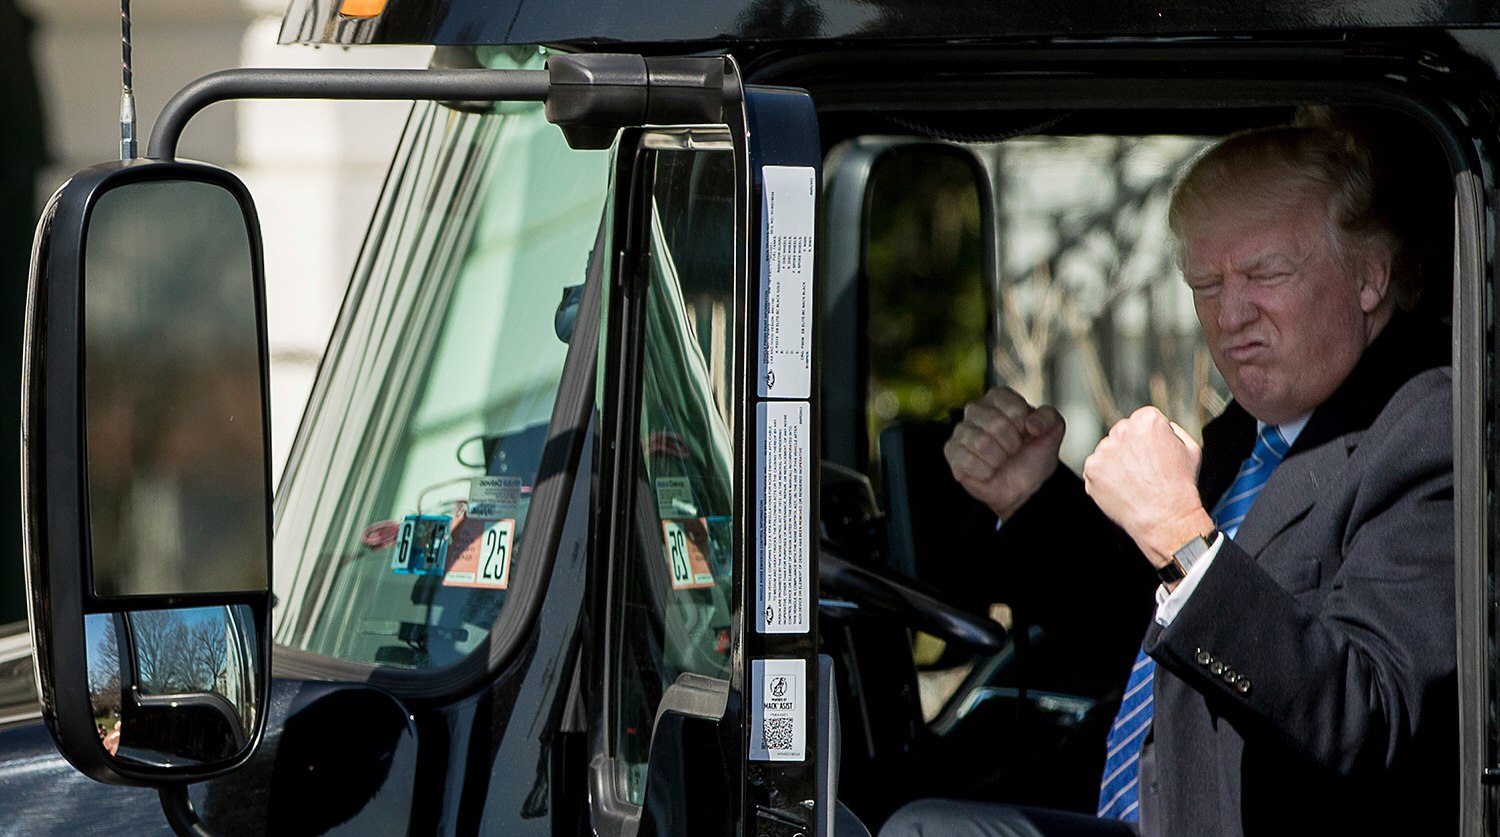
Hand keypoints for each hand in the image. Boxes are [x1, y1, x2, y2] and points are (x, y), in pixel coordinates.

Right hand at [944, 387, 1064, 518]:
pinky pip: (967, 461)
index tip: (1025, 434)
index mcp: (999, 398)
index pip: (1012, 406)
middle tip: (1012, 451)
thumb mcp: (1052, 433)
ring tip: (1000, 461)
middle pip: (995, 424)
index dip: (1023, 426)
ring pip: (980, 443)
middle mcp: (976, 409)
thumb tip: (1031, 424)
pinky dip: (985, 472)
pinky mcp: (951, 451)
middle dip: (1011, 445)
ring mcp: (961, 431)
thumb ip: (1050, 419)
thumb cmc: (1032, 456)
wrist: (1022, 487)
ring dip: (998, 459)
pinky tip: (988, 471)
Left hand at [1082, 406, 1213, 567]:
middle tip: (1144, 470)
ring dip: (1116, 461)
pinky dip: (1105, 477)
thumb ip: (1172, 430)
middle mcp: (1123, 430)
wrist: (1165, 517)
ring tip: (1134, 481)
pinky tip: (1122, 487)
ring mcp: (1104, 449)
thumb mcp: (1191, 449)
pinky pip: (1096, 468)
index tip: (1153, 454)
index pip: (1142, 420)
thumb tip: (1160, 426)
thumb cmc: (1180, 486)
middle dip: (1130, 447)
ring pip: (1108, 450)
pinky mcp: (1092, 468)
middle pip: (1122, 432)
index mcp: (1148, 420)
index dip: (1150, 438)